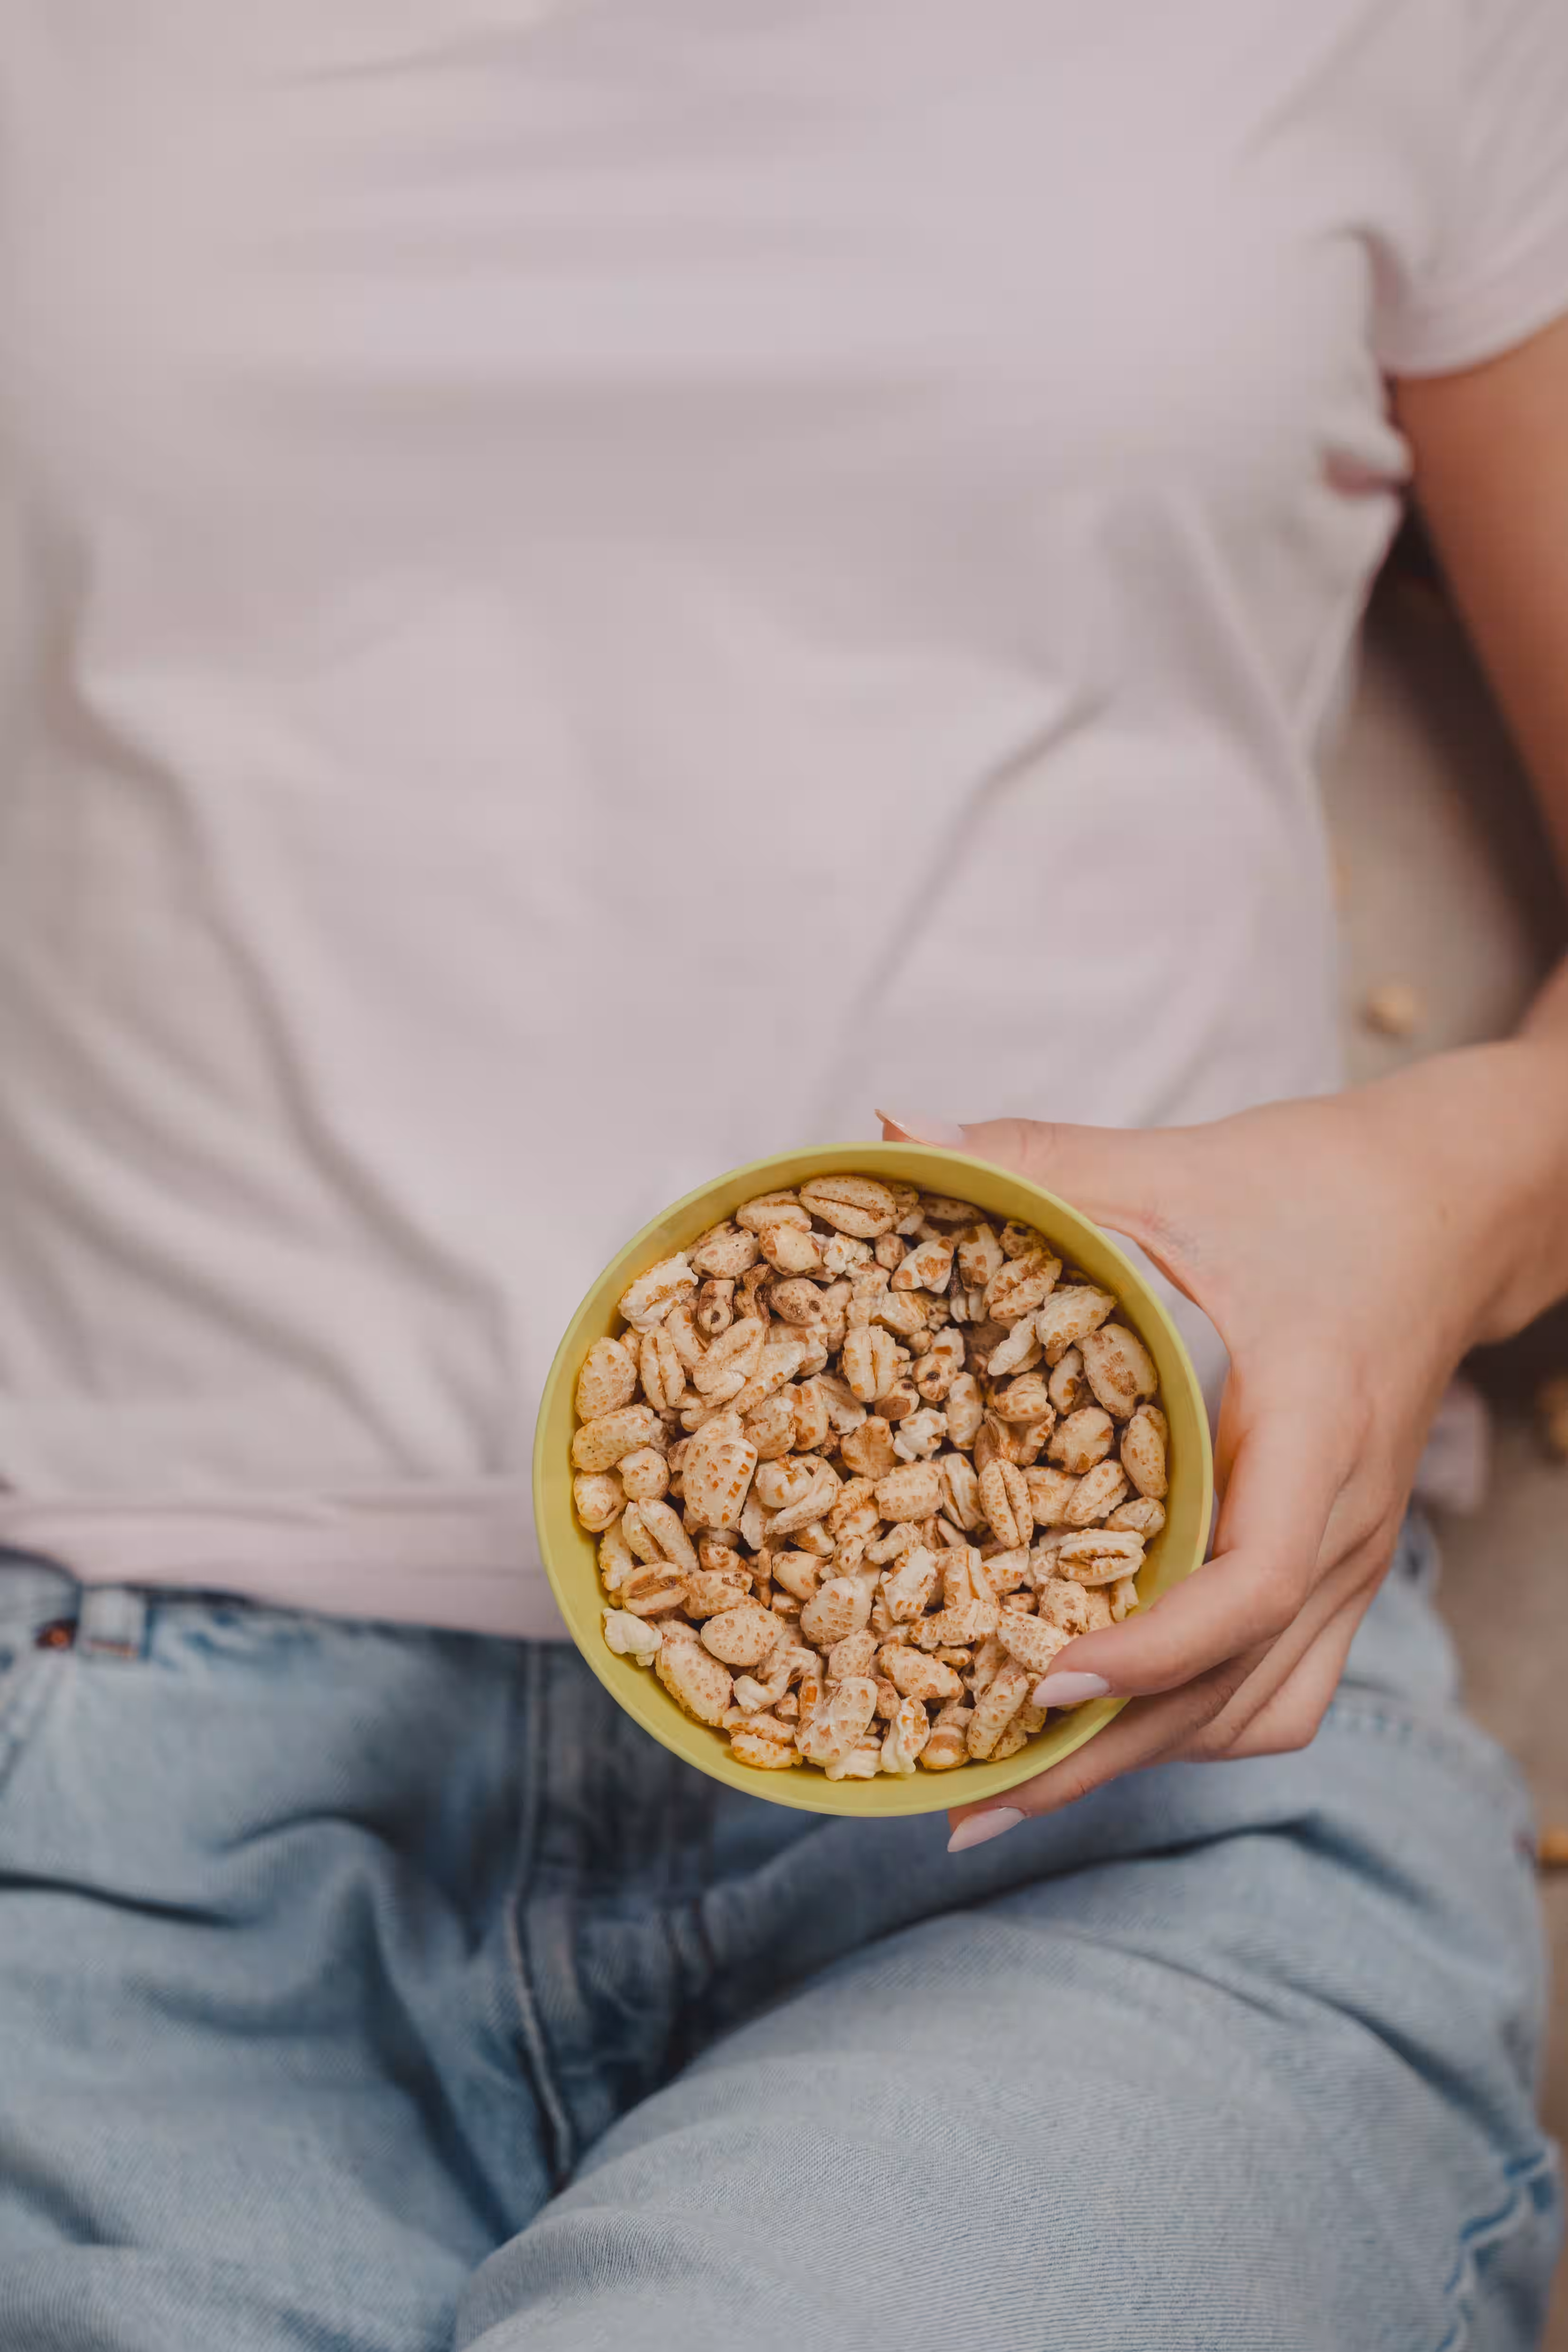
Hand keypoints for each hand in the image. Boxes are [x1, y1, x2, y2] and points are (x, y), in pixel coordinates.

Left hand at [881, 1044, 1561, 1843]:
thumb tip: (888, 1132)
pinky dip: (1189, 1722)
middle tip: (965, 1804)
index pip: (1254, 1583)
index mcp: (1315, 1429)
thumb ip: (1036, 1158)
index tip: (1038, 1676)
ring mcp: (1352, 1557)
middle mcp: (1346, 1520)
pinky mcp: (1337, 1564)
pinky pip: (1276, 1686)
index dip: (1150, 1649)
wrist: (1444, 1207)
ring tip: (1008, 1789)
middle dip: (1102, 1758)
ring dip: (1143, 1757)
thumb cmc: (1314, 1188)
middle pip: (1236, 1690)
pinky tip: (1098, 1727)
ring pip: (1259, 1711)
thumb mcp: (1176, 1165)